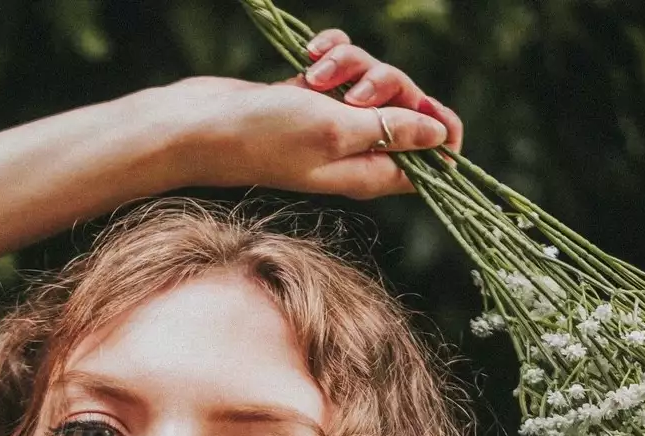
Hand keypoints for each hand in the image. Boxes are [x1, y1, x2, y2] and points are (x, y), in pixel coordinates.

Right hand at [159, 27, 462, 199]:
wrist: (203, 126)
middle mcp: (356, 152)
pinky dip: (332, 55)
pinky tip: (308, 56)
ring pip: (372, 82)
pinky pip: (342, 69)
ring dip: (352, 64)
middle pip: (406, 110)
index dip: (439, 132)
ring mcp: (333, 125)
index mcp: (370, 172)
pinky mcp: (312, 100)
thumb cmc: (265, 136)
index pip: (430, 163)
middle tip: (356, 89)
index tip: (424, 107)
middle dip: (389, 85)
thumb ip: (391, 133)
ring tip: (316, 73)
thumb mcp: (336, 131)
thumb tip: (440, 140)